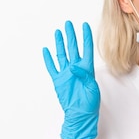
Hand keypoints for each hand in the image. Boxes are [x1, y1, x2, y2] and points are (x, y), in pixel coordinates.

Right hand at [42, 21, 99, 138]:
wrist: (80, 114)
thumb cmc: (90, 102)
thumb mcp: (92, 88)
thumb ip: (84, 75)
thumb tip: (74, 66)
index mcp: (87, 69)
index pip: (86, 49)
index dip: (86, 37)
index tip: (85, 25)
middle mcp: (76, 69)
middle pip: (73, 48)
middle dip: (71, 35)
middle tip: (68, 24)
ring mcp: (66, 74)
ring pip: (62, 55)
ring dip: (60, 43)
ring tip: (58, 32)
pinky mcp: (58, 80)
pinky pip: (52, 67)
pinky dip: (48, 59)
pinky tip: (46, 50)